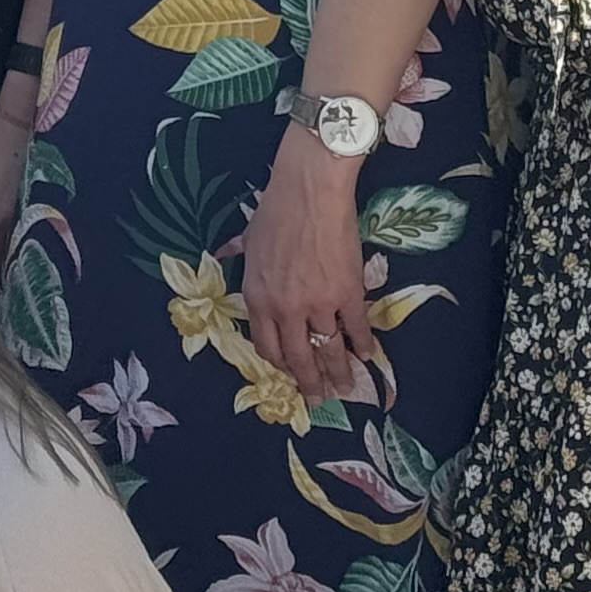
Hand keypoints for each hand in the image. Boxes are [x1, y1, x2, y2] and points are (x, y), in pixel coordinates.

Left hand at [240, 135, 378, 403]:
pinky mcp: (347, 294)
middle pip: (298, 357)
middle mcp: (285, 309)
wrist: (309, 192)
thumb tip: (222, 254)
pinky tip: (368, 357)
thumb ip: (236, 254)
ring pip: (328, 350)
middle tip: (318, 399)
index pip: (267, 346)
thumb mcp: (247, 238)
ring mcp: (318, 304)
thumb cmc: (276, 211)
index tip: (289, 374)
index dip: (280, 364)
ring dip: (338, 373)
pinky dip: (364, 345)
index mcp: (258, 297)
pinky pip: (357, 329)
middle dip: (309, 382)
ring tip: (345, 389)